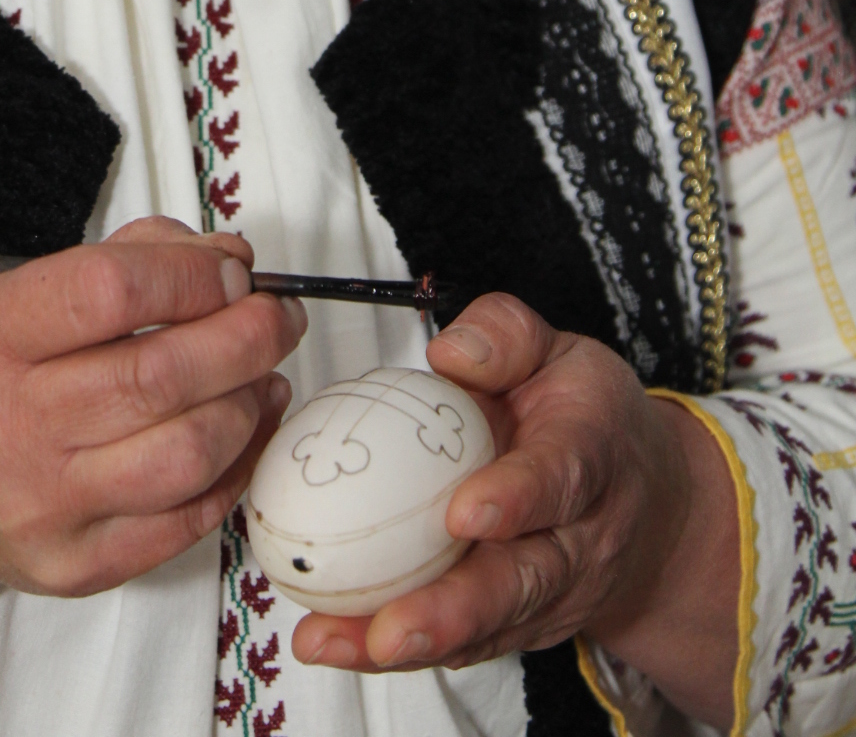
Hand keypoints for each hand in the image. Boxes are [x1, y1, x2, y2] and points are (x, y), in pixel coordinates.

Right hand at [0, 217, 303, 702]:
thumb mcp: (9, 288)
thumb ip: (121, 259)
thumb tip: (227, 258)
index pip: (109, 292)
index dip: (191, 275)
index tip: (233, 268)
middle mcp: (6, 425)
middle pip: (161, 376)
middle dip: (246, 336)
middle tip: (277, 315)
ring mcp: (41, 508)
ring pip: (186, 453)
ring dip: (249, 404)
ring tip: (262, 372)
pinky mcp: (73, 568)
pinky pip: (185, 521)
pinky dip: (235, 468)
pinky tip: (244, 428)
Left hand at [290, 293, 736, 726]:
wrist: (649, 506)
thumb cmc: (586, 419)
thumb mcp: (557, 352)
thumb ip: (505, 338)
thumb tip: (450, 354)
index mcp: (589, 453)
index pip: (559, 478)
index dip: (514, 500)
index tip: (462, 516)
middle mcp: (578, 537)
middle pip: (520, 581)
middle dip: (452, 611)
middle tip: (388, 629)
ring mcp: (551, 591)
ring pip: (485, 624)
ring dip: (411, 641)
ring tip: (336, 642)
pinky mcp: (519, 623)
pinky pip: (463, 641)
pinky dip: (399, 649)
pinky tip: (339, 643)